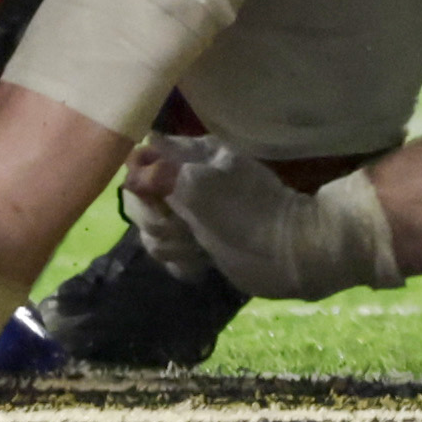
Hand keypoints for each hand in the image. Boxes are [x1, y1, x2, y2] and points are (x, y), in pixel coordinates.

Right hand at [131, 132, 374, 297]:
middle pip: (140, 196)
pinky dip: (177, 262)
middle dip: (153, 218)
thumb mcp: (202, 187)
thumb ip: (162, 175)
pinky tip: (198, 266)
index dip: (141, 180)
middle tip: (180, 229)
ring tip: (195, 249)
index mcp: (193, 155)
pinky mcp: (198, 243)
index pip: (143, 156)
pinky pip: (167, 251)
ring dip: (167, 243)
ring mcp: (192, 213)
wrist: (291, 254)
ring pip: (151, 227)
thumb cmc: (249, 213)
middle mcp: (188, 180)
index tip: (157, 199)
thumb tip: (130, 171)